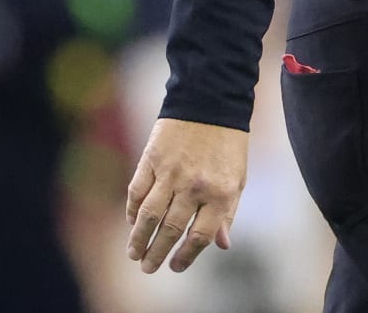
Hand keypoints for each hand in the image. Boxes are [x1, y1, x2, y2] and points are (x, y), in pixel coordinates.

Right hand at [125, 117, 248, 273]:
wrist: (211, 100)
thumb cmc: (228, 144)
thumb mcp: (237, 178)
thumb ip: (228, 212)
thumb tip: (222, 245)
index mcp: (220, 193)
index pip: (200, 236)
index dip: (187, 256)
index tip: (176, 267)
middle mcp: (195, 186)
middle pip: (171, 229)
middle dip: (157, 253)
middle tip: (148, 268)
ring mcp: (171, 172)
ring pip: (148, 215)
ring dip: (138, 238)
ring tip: (134, 254)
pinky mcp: (151, 159)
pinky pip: (137, 191)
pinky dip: (131, 209)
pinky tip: (130, 222)